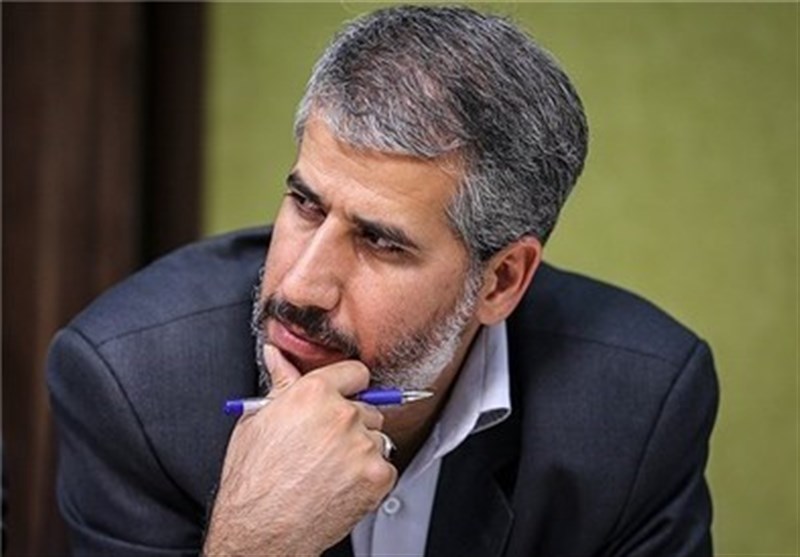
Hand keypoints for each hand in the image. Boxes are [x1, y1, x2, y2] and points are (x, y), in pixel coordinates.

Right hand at [203, 345, 397, 555]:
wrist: (261, 530)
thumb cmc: (253, 480)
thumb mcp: (257, 421)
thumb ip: (279, 383)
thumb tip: (276, 355)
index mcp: (314, 393)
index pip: (356, 372)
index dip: (348, 386)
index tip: (345, 397)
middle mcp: (343, 414)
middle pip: (368, 408)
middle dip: (352, 424)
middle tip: (325, 446)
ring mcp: (363, 445)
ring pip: (377, 438)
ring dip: (362, 451)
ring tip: (329, 470)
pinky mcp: (377, 475)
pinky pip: (385, 466)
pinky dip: (370, 478)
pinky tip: (341, 485)